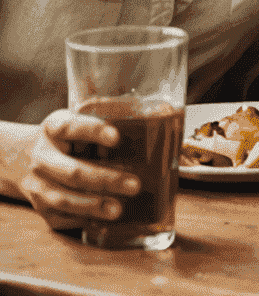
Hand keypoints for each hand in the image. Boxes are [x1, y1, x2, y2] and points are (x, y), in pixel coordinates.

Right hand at [20, 110, 140, 230]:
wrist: (22, 159)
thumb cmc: (67, 138)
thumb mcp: (78, 123)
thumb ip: (104, 126)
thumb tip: (151, 131)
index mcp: (54, 127)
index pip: (71, 127)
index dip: (93, 132)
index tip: (117, 137)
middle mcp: (41, 156)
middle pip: (72, 171)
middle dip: (105, 180)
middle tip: (135, 185)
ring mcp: (36, 185)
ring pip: (64, 199)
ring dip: (93, 206)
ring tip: (119, 209)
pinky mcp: (38, 207)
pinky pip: (60, 217)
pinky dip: (82, 219)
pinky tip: (103, 220)